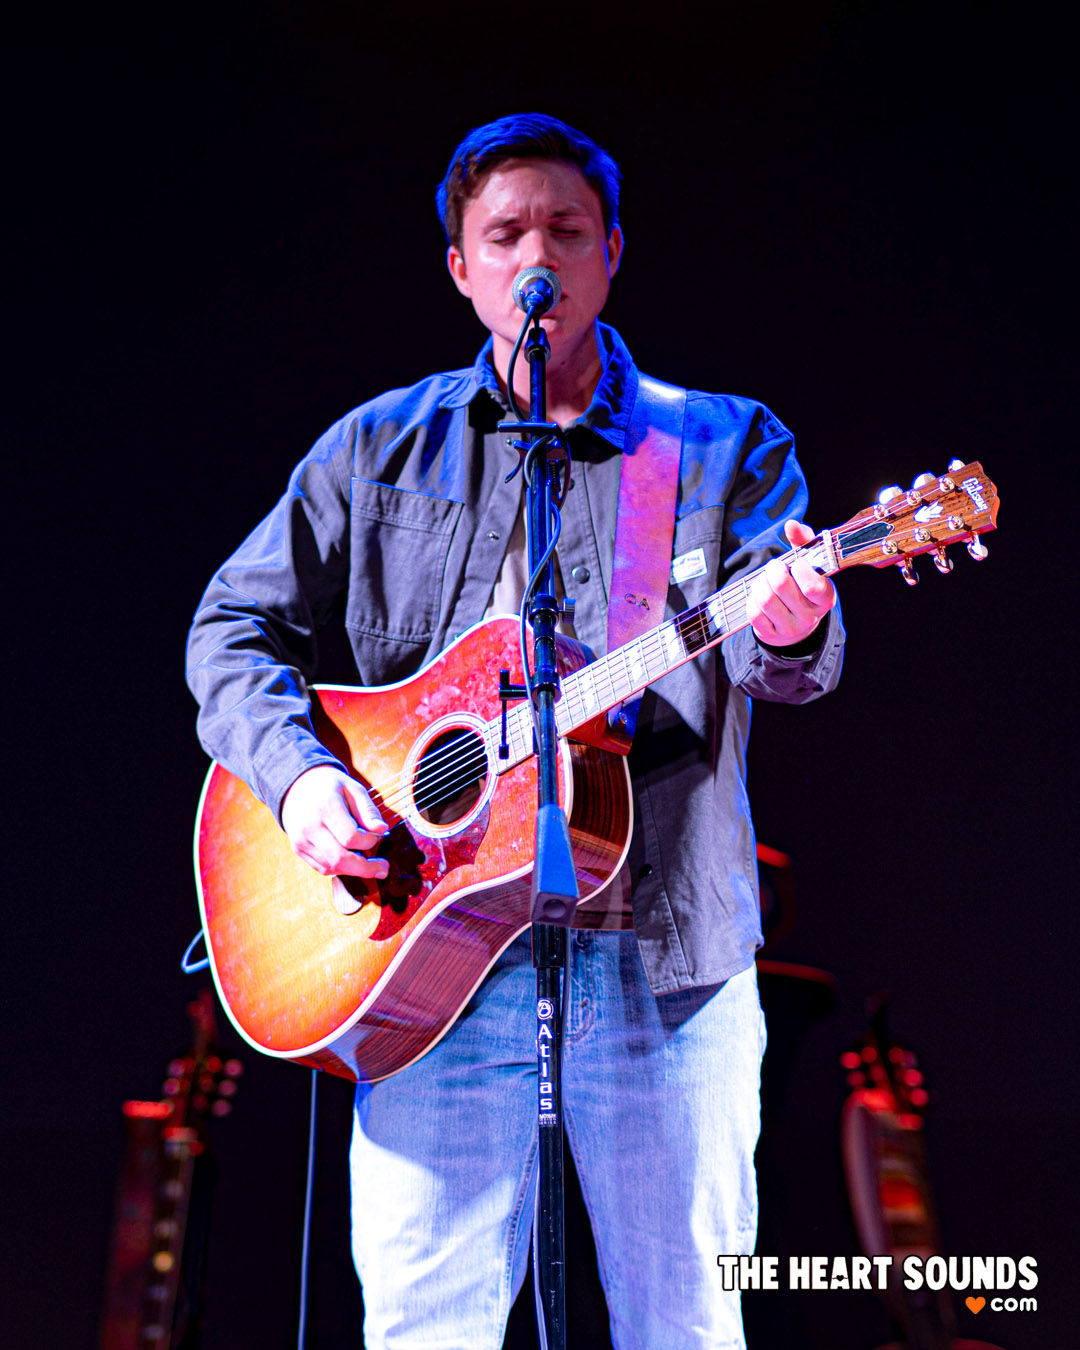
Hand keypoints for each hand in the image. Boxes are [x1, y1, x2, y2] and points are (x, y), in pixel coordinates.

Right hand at [281, 765, 389, 878]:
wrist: (297, 786)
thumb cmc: (330, 786)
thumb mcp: (353, 788)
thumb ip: (368, 810)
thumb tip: (382, 830)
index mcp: (326, 807)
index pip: (351, 837)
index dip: (369, 842)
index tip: (377, 836)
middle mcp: (310, 826)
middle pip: (340, 859)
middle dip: (365, 869)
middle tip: (383, 869)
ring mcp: (301, 840)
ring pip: (331, 867)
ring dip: (354, 870)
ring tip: (369, 864)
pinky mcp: (298, 849)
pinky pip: (322, 868)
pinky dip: (340, 869)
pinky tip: (352, 861)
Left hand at [748, 520, 836, 647]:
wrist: (796, 624)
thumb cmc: (802, 585)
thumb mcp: (808, 564)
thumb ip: (804, 542)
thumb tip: (791, 524)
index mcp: (825, 597)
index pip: (812, 586)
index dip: (799, 569)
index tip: (796, 563)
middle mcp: (810, 616)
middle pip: (781, 587)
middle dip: (772, 570)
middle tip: (774, 567)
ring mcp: (791, 628)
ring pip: (765, 600)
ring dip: (760, 584)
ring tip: (764, 581)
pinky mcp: (772, 635)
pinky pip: (754, 614)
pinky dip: (752, 600)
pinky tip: (758, 596)